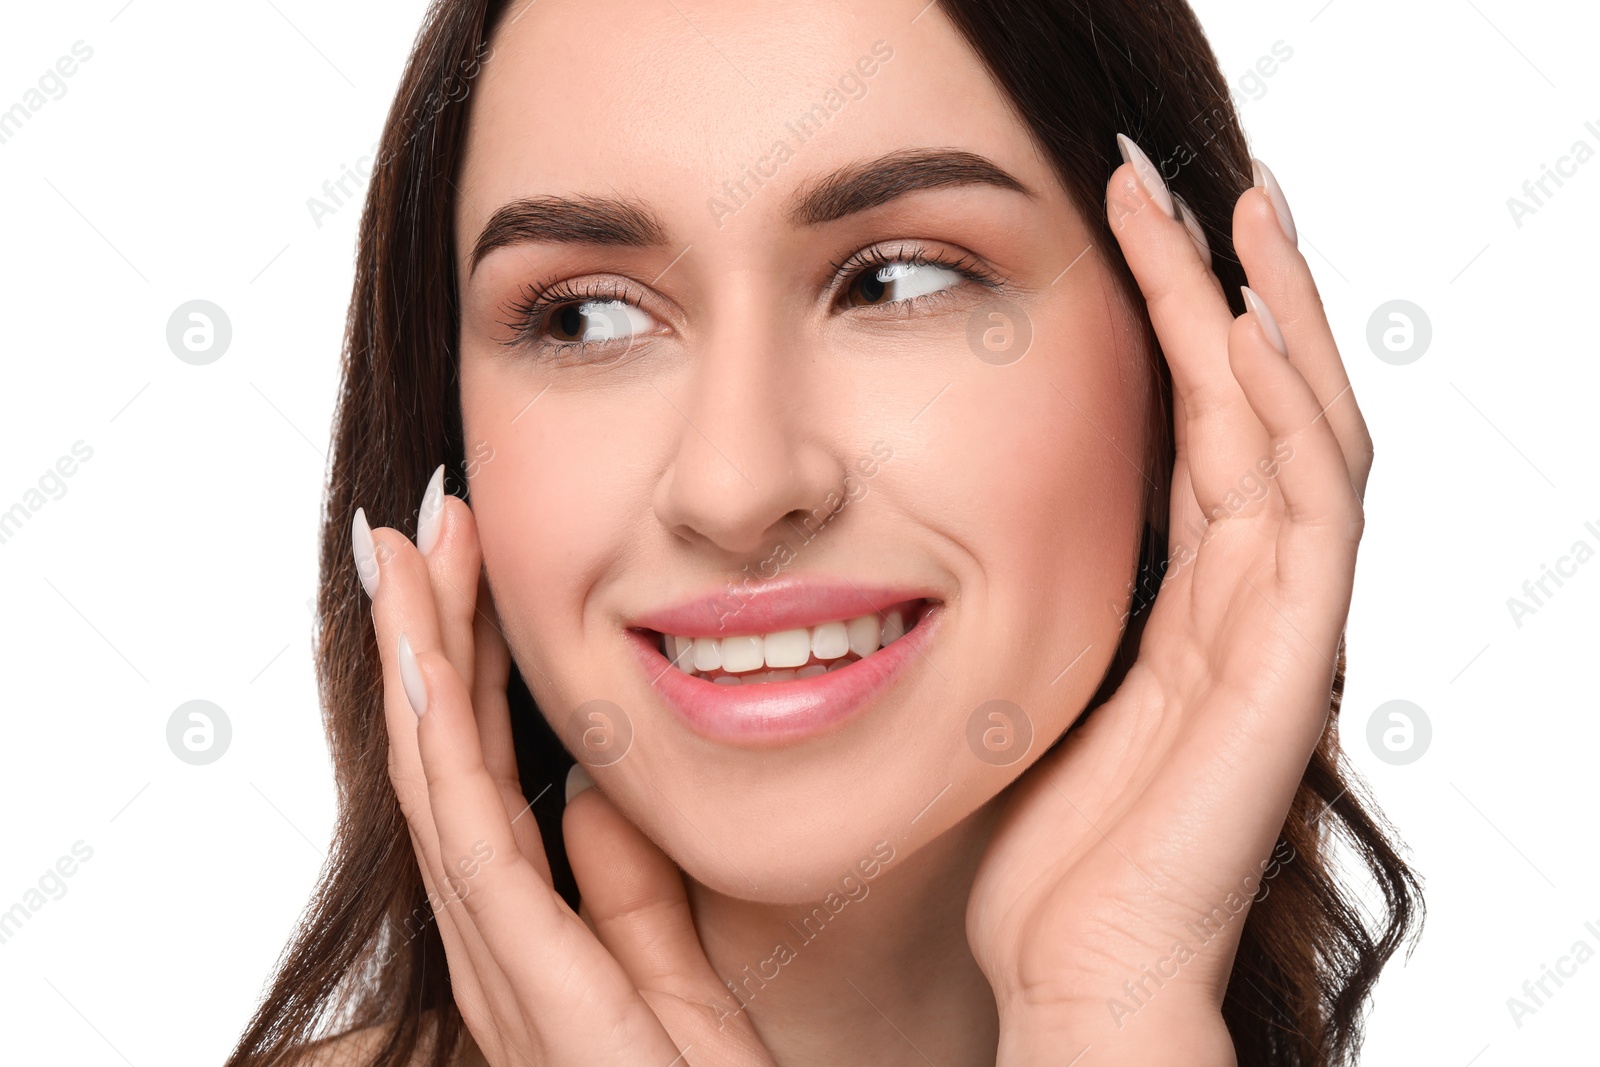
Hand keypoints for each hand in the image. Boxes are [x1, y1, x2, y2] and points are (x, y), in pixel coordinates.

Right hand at [355, 488, 775, 1065]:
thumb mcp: (674, 971)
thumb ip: (625, 888)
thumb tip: (591, 790)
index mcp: (530, 930)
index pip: (479, 773)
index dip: (460, 666)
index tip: (462, 565)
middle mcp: (495, 945)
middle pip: (440, 765)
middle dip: (423, 640)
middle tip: (417, 528)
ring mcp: (502, 972)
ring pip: (438, 791)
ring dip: (417, 669)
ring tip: (406, 561)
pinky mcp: (534, 994)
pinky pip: (475, 857)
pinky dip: (441, 760)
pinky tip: (426, 676)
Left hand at [967, 144, 1371, 1063]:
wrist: (1078, 977)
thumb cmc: (1042, 856)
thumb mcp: (1030, 698)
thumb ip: (1040, 613)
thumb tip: (957, 537)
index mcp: (1187, 609)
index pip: (1203, 435)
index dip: (1180, 331)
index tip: (1134, 235)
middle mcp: (1247, 604)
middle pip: (1265, 409)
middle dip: (1234, 290)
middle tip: (1194, 183)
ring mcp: (1277, 633)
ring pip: (1299, 435)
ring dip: (1265, 316)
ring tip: (1233, 208)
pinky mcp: (1287, 671)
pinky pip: (1303, 514)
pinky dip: (1282, 416)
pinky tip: (1244, 329)